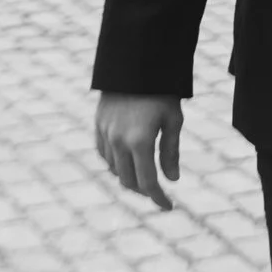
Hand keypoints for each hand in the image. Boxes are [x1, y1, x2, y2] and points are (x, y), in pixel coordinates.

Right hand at [94, 93, 181, 210]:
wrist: (135, 64)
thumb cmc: (161, 92)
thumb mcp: (173, 121)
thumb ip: (170, 152)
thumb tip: (171, 179)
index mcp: (140, 142)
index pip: (147, 183)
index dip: (158, 198)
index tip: (168, 206)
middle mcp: (118, 141)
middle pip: (128, 181)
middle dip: (144, 191)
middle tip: (158, 193)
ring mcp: (105, 134)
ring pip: (114, 170)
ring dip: (129, 178)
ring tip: (144, 177)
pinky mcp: (98, 125)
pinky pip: (104, 154)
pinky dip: (115, 164)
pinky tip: (127, 163)